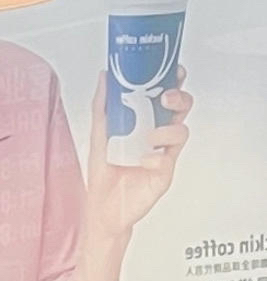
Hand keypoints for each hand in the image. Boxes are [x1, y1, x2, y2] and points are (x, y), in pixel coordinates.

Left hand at [84, 73, 190, 241]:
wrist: (103, 211)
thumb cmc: (104, 173)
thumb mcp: (99, 136)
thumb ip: (102, 107)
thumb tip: (104, 76)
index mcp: (146, 122)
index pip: (166, 95)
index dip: (174, 80)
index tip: (174, 69)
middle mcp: (157, 135)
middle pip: (181, 108)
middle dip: (179, 98)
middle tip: (165, 98)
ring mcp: (163, 153)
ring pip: (181, 130)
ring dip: (168, 128)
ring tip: (149, 136)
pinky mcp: (163, 173)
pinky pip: (168, 159)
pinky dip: (156, 157)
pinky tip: (143, 161)